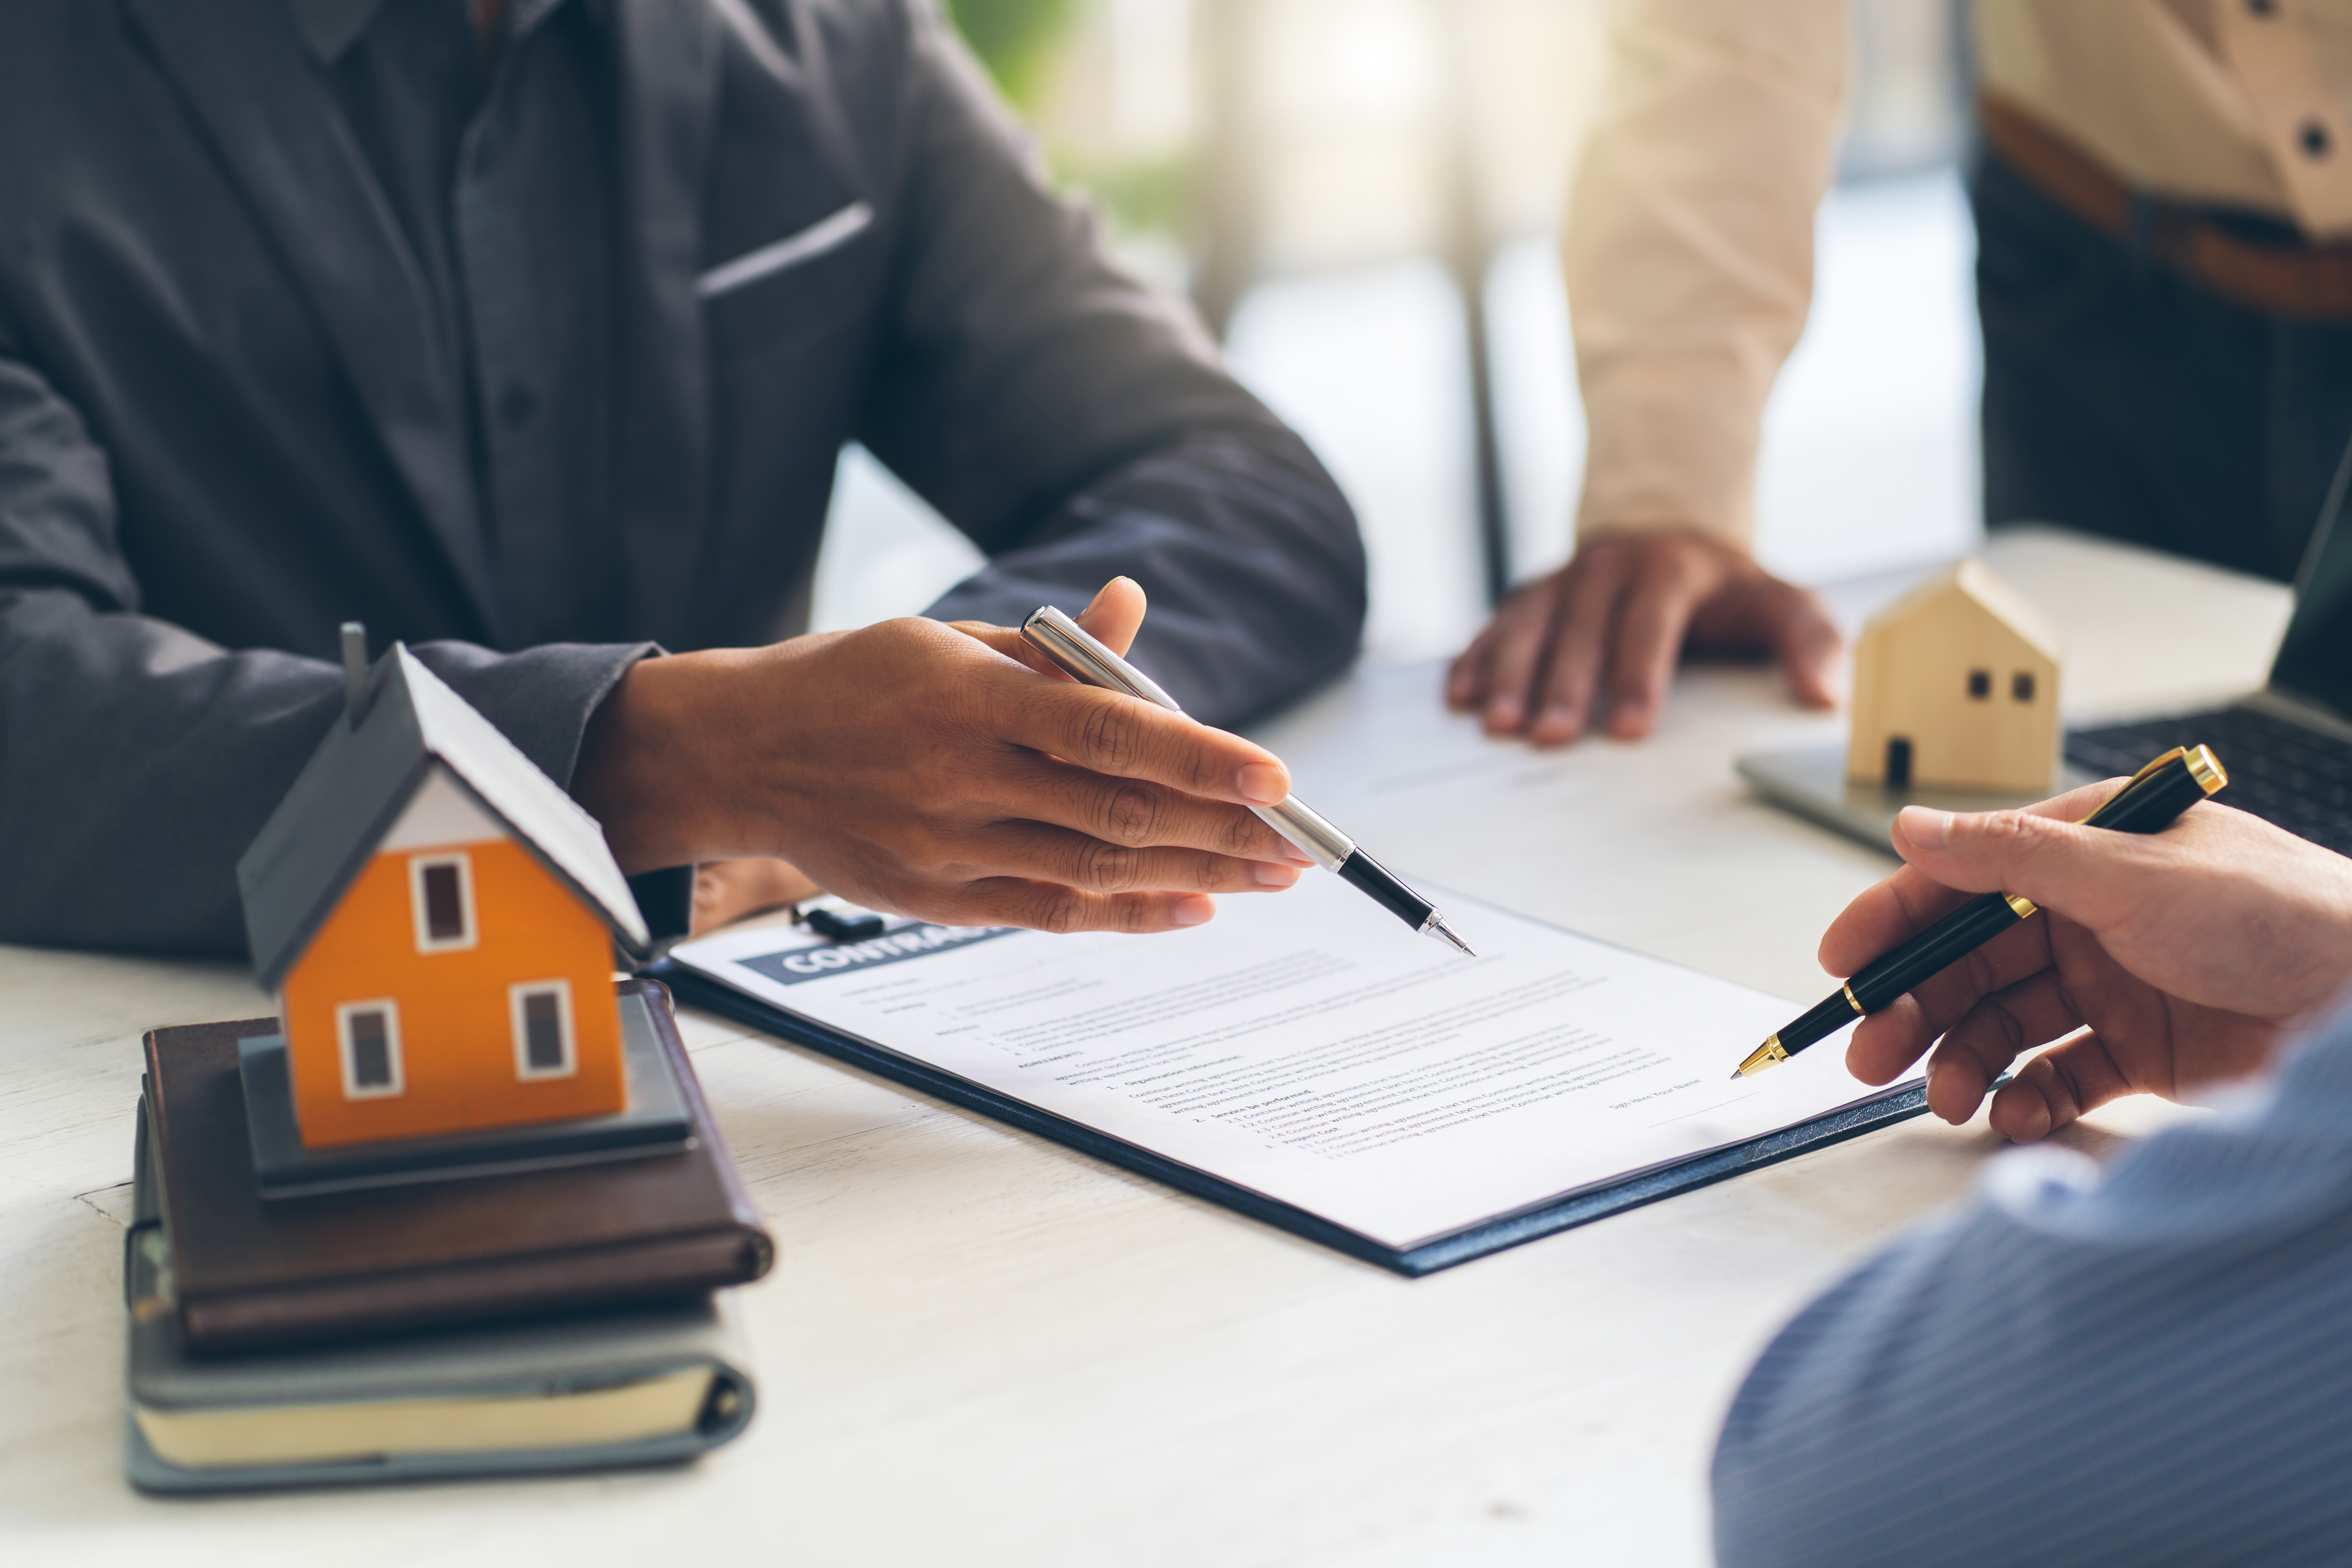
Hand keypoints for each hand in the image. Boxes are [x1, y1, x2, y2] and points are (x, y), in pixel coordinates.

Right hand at [574, 578, 1313, 933]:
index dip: (1200, 757)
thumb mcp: (941, 639)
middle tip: (1302, 841)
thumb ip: (1050, 651)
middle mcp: (961, 777)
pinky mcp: (936, 897)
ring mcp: (947, 846)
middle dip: (1224, 830)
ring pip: (1096, 868)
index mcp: (968, 696)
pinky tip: (1192, 907)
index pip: (1108, 730)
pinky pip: (1051, 911)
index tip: (1275, 777)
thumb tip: (1134, 610)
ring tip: (1270, 875)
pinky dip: (1129, 913)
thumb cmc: (849, 683)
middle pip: (1118, 810)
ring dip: (1196, 875)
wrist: (736, 754)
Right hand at [1446, 533, 1839, 743]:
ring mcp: (1563, 580)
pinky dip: (1475, 657)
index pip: (1650, 622)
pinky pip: (1497, 624)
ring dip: (1509, 673)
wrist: (1669, 528)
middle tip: (1547, 737)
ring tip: (1496, 723)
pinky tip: (1459, 695)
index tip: (1629, 728)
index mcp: (1670, 570)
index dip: (1637, 674)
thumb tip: (1825, 693)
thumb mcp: (1781, 601)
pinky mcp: (1531, 594)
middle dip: (1560, 683)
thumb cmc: (1727, 586)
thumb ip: (1809, 641)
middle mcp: (1608, 569)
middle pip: (1580, 627)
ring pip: (1529, 624)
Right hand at [1828, 782, 2351, 1140]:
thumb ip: (2008, 853)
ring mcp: (2114, 985)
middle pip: (1971, 963)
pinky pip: (2056, 1077)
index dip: (1894, 922)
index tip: (1842, 964)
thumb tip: (1911, 826)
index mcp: (2084, 853)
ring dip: (1964, 1061)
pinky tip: (2011, 1114)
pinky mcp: (2141, 1052)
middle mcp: (2091, 916)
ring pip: (2005, 1026)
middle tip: (1872, 1052)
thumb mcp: (2127, 870)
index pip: (1962, 883)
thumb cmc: (2281, 914)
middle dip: (1916, 1009)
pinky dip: (2025, 1099)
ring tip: (1946, 1097)